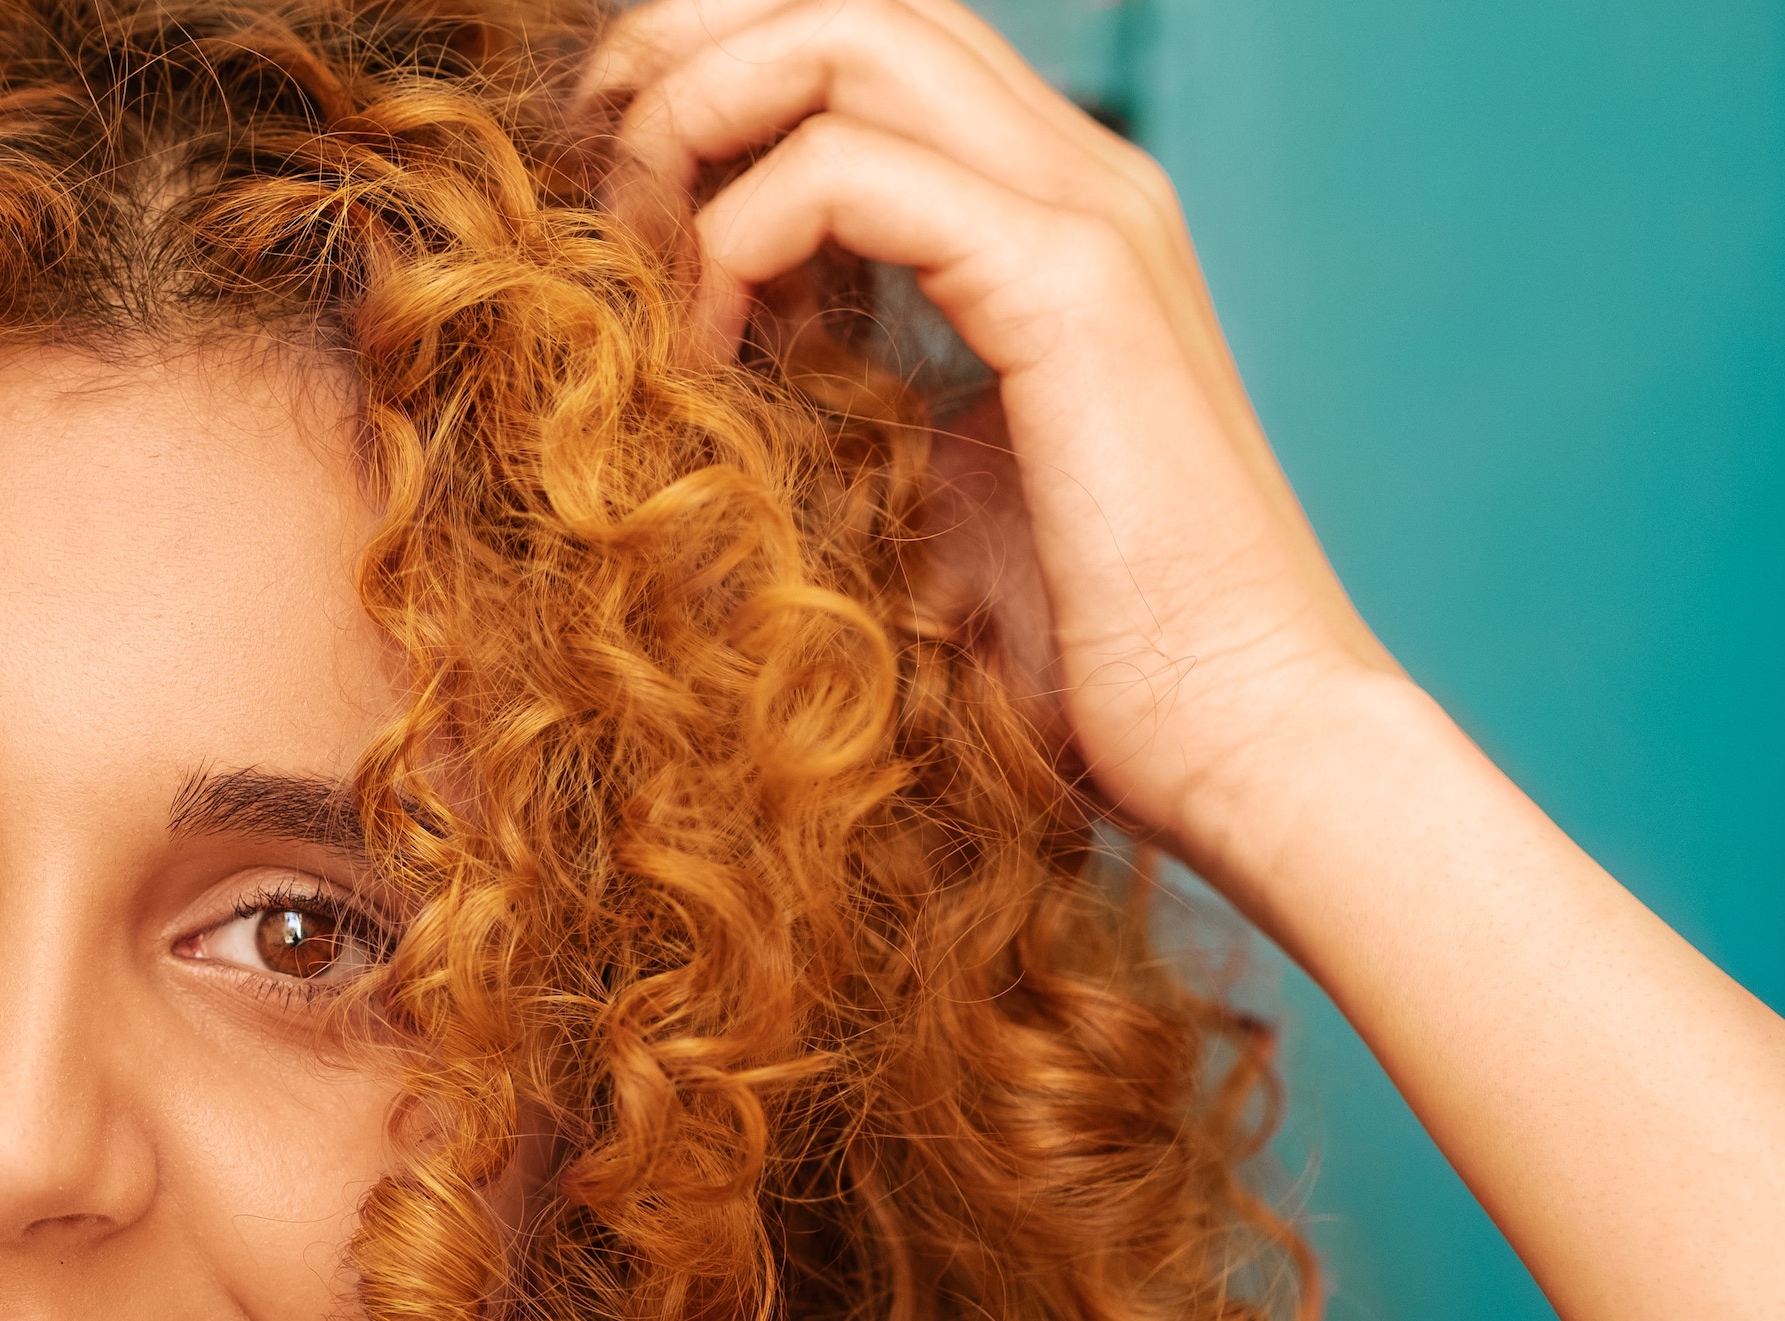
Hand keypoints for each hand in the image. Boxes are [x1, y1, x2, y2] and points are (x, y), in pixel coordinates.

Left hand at [585, 0, 1405, 856]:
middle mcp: (1081, 178)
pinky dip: (734, 240)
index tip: (607, 172)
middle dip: (687, 45)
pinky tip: (701, 355)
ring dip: (697, 117)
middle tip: (587, 156)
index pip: (871, 40)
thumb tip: (705, 333)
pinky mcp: (1070, 288)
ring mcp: (1088, 216)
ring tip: (628, 250)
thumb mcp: (916, 473)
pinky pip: (847, 174)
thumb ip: (837, 368)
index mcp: (1050, 212)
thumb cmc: (1084, 655)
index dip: (719, 62)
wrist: (1239, 744)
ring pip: (850, 38)